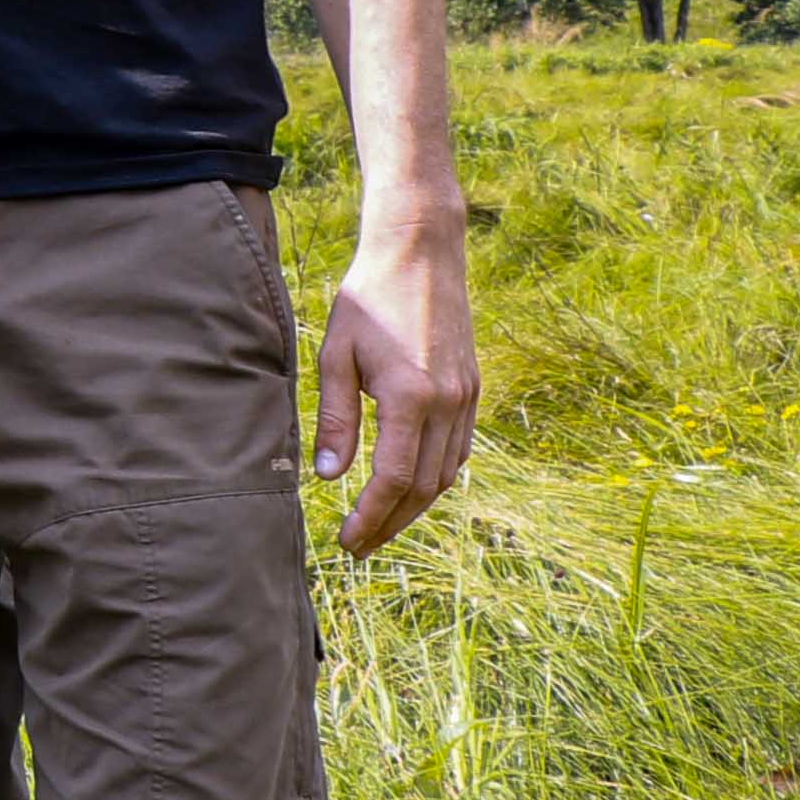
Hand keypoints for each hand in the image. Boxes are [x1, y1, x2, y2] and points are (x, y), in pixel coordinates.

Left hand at [314, 202, 479, 555]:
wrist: (421, 253)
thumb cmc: (368, 300)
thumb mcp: (336, 356)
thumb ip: (334, 419)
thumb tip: (328, 476)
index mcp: (410, 396)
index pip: (392, 478)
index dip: (370, 517)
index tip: (347, 541)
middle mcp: (447, 402)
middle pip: (422, 486)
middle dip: (391, 523)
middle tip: (359, 546)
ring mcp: (466, 396)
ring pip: (446, 473)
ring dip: (414, 507)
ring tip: (380, 525)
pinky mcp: (472, 388)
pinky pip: (458, 449)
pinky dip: (435, 477)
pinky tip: (408, 488)